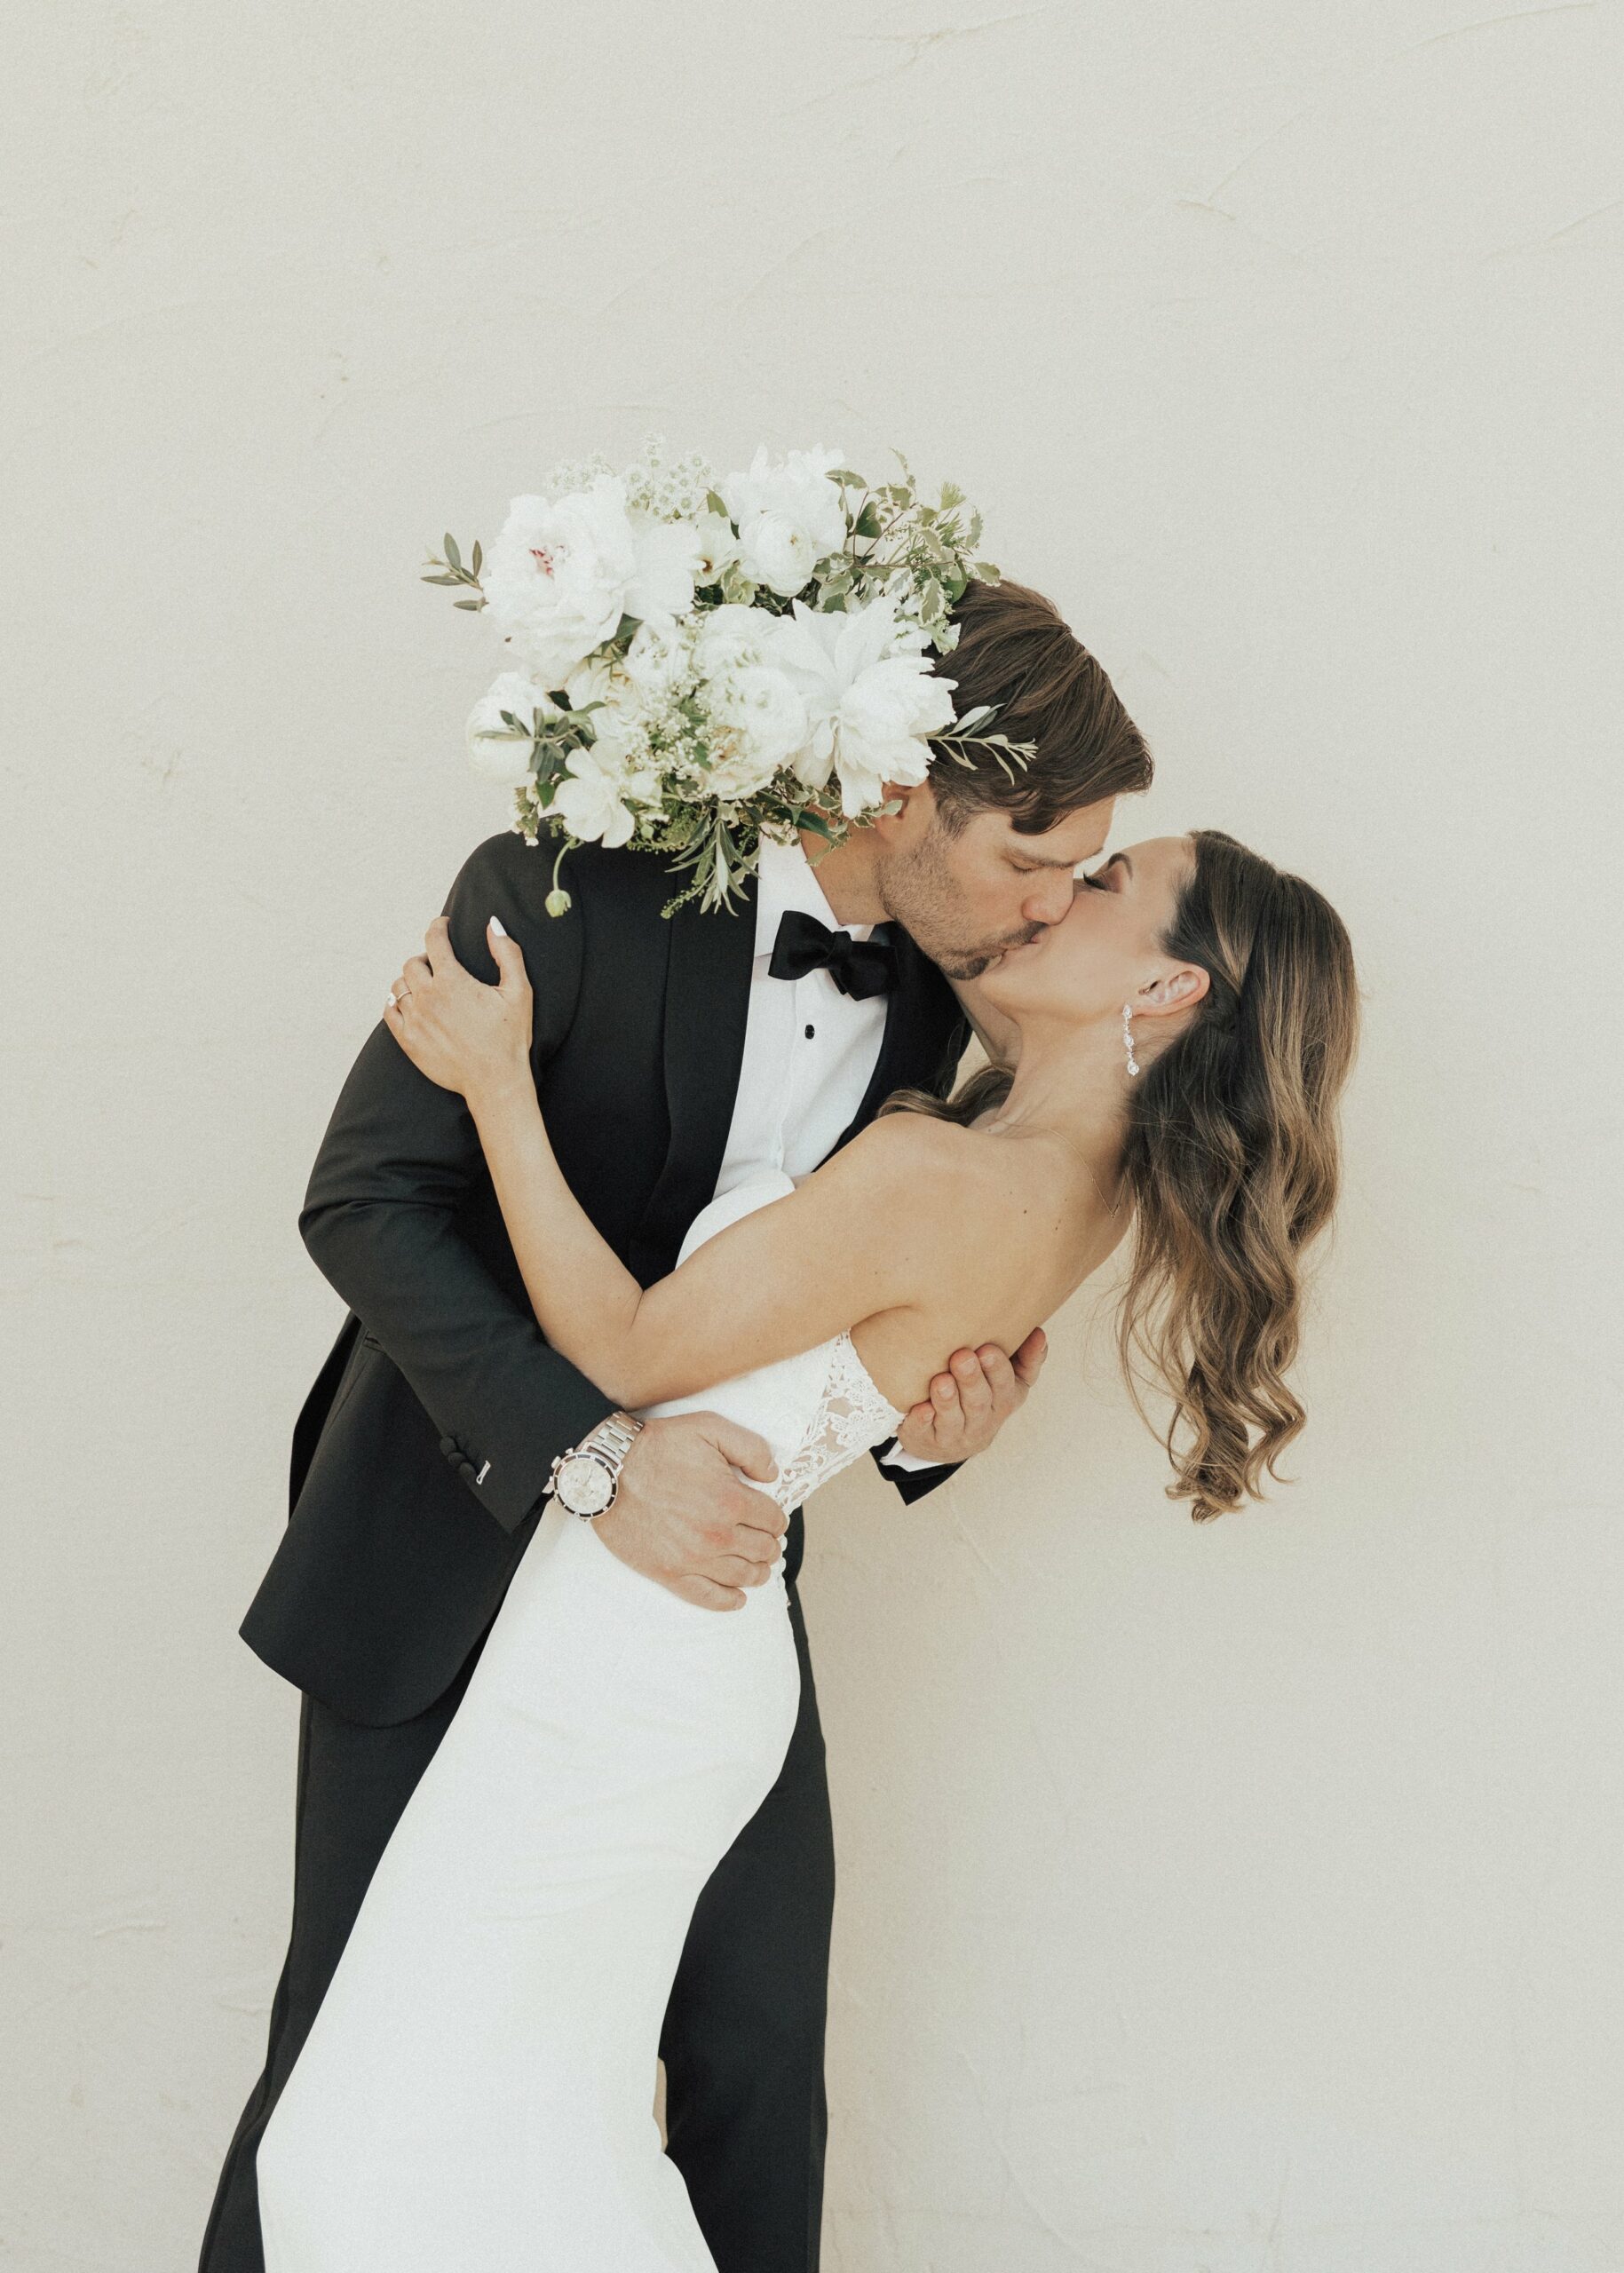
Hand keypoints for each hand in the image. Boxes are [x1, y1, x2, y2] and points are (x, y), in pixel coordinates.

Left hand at [383, 914, 532, 1105]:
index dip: (438, 927)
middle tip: (439, 965)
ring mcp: (415, 1020)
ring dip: (411, 981)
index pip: (434, 940)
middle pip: (412, 963)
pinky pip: (389, 1011)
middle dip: (425, 958)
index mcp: (453, 981)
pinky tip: (410, 1004)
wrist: (495, 1082)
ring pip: (398, 985)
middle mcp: (428, 997)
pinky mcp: (408, 1040)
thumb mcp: (520, 992)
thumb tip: (493, 924)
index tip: (443, 926)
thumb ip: (507, 953)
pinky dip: (395, 1002)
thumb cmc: (510, 1038)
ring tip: (426, 987)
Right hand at [591, 1412, 785, 1610]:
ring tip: (759, 1567)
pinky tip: (738, 1598)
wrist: (607, 1470)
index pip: (773, 1520)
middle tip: (767, 1541)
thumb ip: (751, 1448)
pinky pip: (707, 1597)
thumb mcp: (709, 1427)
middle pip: (763, 1550)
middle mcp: (717, 1535)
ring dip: (758, 1572)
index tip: (772, 1519)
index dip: (777, 1519)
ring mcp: (693, 1559)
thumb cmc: (657, 1446)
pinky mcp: (668, 1574)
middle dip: (770, 1545)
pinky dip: (729, 1601)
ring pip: (742, 1576)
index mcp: (731, 1500)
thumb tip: (773, 1476)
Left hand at [893, 1328, 1046, 1464]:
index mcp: (1005, 1400)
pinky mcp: (927, 1441)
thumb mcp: (1010, 1381)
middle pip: (979, 1401)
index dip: (997, 1370)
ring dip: (948, 1400)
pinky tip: (921, 1409)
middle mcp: (982, 1420)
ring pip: (953, 1419)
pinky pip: (924, 1433)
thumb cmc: (982, 1396)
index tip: (987, 1349)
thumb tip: (1039, 1332)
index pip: (1006, 1386)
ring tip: (941, 1381)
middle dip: (971, 1380)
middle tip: (962, 1357)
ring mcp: (955, 1434)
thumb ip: (1026, 1359)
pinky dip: (923, 1421)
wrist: (950, 1440)